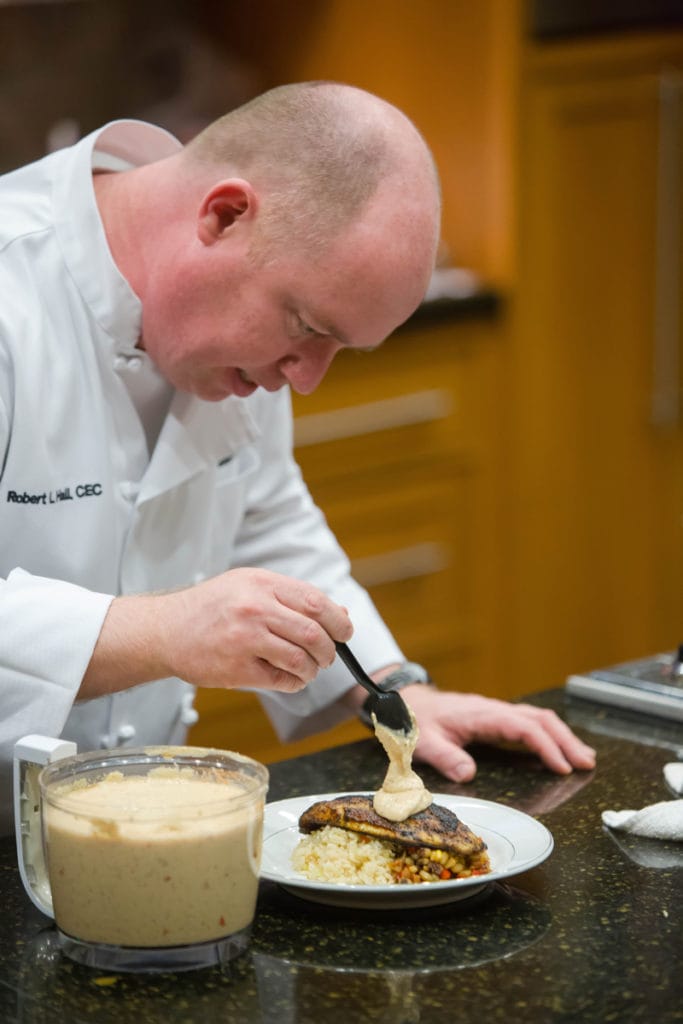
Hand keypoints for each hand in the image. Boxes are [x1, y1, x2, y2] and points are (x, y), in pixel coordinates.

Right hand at [81, 568, 352, 697]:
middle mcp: (255, 608)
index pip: (316, 602)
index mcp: (262, 584)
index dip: (338, 621)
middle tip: (327, 657)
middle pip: (314, 633)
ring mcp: (245, 639)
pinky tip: (289, 679)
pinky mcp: (237, 669)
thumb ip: (292, 598)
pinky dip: (294, 683)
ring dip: (312, 670)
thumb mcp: (249, 586)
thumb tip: (340, 615)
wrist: (165, 629)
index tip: (345, 632)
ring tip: (307, 670)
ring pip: (301, 659)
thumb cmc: (211, 607)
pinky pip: (281, 680)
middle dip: (329, 650)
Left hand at [400, 686, 595, 780]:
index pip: (523, 727)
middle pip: (540, 719)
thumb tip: (468, 774)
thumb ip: (445, 757)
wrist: (409, 702)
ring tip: (584, 758)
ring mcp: (497, 713)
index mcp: (482, 715)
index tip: (562, 767)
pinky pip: (529, 723)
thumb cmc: (416, 722)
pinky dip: (549, 735)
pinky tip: (559, 750)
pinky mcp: (496, 718)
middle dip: (566, 740)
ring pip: (538, 718)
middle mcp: (494, 710)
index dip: (545, 746)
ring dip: (562, 736)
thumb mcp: (424, 741)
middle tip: (587, 764)